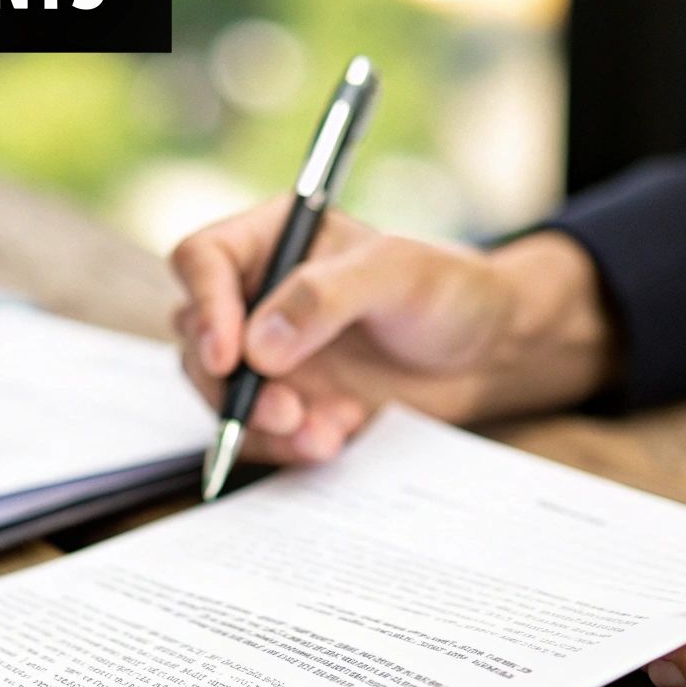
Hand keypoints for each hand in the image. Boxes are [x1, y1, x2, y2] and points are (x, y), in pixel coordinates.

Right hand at [168, 197, 617, 463]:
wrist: (488, 354)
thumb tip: (258, 345)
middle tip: (284, 411)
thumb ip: (326, 296)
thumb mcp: (399, 274)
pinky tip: (335, 439)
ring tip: (321, 434)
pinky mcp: (288, 400)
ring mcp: (268, 353)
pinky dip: (288, 446)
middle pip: (197, 337)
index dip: (207, 306)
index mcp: (274, 239)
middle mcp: (258, 295)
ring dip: (259, 426)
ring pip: (220, 393)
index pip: (203, 260)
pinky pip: (259, 432)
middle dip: (231, 385)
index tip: (231, 355)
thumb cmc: (450, 290)